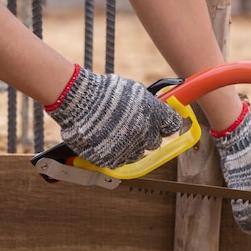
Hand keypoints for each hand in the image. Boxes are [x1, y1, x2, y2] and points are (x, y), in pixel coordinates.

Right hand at [45, 65, 181, 168]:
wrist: (77, 101)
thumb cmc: (105, 92)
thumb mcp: (134, 90)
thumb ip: (150, 104)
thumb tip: (159, 110)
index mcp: (155, 115)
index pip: (172, 124)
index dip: (166, 124)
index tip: (162, 123)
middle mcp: (146, 135)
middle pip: (155, 142)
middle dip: (148, 135)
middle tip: (133, 126)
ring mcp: (129, 149)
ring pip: (138, 153)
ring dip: (131, 145)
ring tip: (115, 132)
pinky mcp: (112, 160)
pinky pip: (120, 160)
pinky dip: (114, 152)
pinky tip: (106, 140)